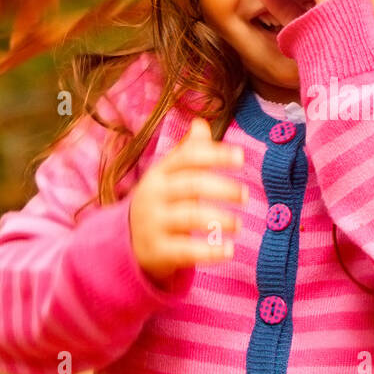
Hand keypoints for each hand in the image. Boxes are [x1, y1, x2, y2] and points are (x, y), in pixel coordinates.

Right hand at [129, 117, 246, 284]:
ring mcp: (153, 223)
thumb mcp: (168, 175)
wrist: (127, 242)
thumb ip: (188, 152)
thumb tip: (200, 122)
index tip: (241, 156)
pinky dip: (209, 251)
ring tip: (239, 225)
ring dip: (218, 219)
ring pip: (188, 217)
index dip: (215, 154)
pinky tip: (229, 250)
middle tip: (245, 194)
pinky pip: (185, 251)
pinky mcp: (157, 251)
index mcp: (160, 172)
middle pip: (191, 185)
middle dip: (221, 188)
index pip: (188, 157)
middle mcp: (154, 195)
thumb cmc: (160, 202)